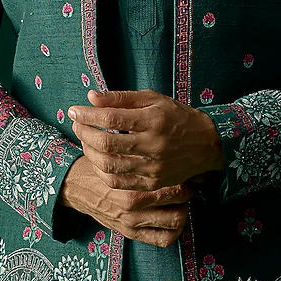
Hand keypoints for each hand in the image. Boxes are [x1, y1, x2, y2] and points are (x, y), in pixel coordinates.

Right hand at [58, 154, 192, 246]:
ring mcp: (132, 221)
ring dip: (184, 209)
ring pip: (176, 220)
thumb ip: (136, 143)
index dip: (186, 172)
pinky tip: (175, 218)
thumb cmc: (100, 163)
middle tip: (192, 181)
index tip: (189, 166)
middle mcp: (133, 204)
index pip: (172, 179)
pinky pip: (163, 239)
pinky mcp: (130, 233)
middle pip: (179, 199)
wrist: (75, 185)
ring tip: (184, 200)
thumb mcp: (115, 150)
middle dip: (189, 189)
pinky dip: (174, 230)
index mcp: (130, 182)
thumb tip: (167, 136)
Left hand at [67, 88, 224, 191]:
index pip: (111, 119)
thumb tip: (90, 98)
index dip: (87, 115)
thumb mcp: (153, 99)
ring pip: (109, 166)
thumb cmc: (176, 116)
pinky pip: (119, 182)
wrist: (206, 144)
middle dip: (84, 133)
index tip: (74, 110)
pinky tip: (98, 159)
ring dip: (89, 152)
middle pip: (106, 144)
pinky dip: (102, 171)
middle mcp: (154, 145)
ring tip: (85, 139)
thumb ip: (121, 98)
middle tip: (76, 123)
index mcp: (153, 120)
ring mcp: (153, 168)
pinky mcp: (153, 183)